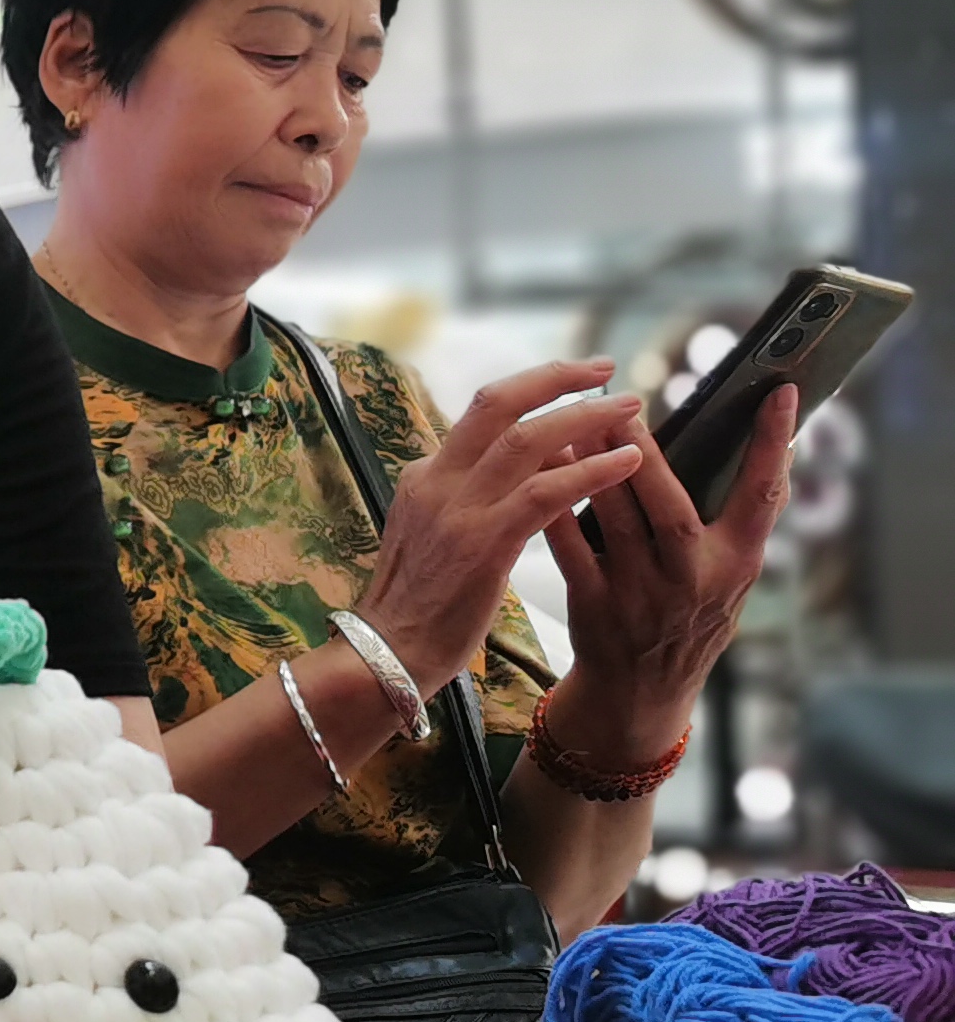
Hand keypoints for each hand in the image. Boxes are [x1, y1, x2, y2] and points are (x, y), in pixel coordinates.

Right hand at [355, 358, 647, 692]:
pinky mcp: (482, 543)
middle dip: (556, 378)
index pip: (481, 414)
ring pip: (528, 440)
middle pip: (498, 403)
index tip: (573, 378)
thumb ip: (464, 498)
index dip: (533, 389)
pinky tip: (627, 465)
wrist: (388, 654)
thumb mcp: (431, 535)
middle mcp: (436, 481)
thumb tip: (511, 473)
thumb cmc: (419, 606)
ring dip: (587, 418)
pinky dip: (591, 472)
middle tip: (605, 367)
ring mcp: (456, 510)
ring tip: (632, 409)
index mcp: (425, 476)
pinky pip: (546, 493)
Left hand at [545, 378, 796, 761]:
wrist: (642, 694)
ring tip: (575, 420)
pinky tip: (542, 467)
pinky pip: (569, 548)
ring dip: (592, 468)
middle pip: (671, 508)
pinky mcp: (593, 606)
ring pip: (615, 522)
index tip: (781, 390)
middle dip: (645, 456)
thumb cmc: (691, 616)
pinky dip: (555, 505)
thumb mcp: (731, 576)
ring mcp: (642, 596)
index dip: (774, 443)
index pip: (765, 495)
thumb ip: (736, 521)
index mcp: (738, 564)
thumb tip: (758, 441)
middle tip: (622, 406)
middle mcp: (694, 580)